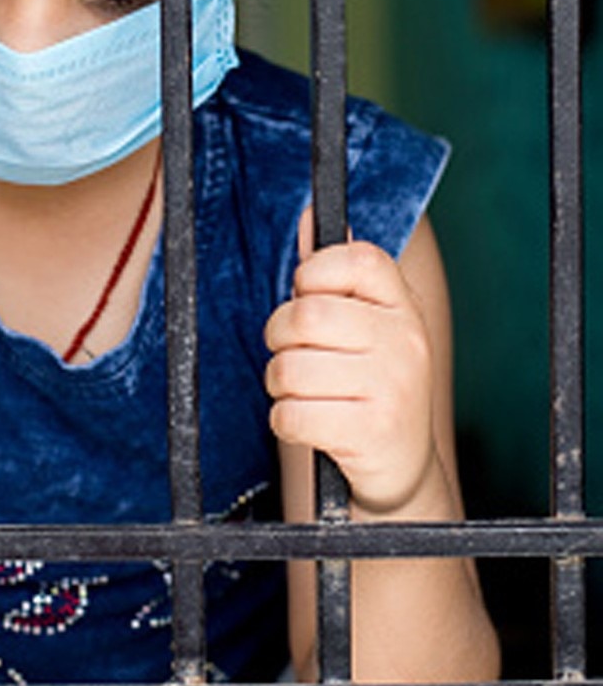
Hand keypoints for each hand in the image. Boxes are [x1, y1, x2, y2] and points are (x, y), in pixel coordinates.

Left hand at [264, 212, 437, 515]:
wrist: (404, 468)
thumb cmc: (369, 383)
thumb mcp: (362, 325)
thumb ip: (332, 274)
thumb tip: (309, 217)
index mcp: (402, 306)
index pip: (354, 259)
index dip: (312, 275)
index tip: (309, 298)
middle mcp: (406, 341)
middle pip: (305, 316)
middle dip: (280, 336)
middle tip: (292, 351)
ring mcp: (393, 387)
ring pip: (289, 369)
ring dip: (279, 385)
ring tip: (304, 392)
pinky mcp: (372, 432)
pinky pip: (290, 415)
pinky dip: (285, 421)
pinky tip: (311, 423)